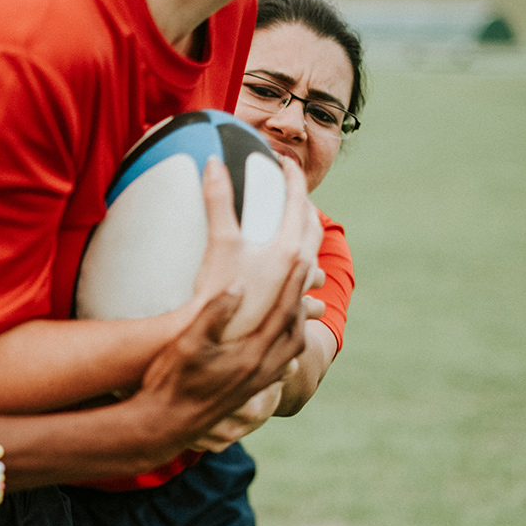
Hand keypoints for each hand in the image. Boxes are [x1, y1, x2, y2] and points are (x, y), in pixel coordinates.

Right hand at [136, 253, 310, 450]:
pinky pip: (280, 364)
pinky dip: (285, 343)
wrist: (165, 425)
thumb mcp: (188, 343)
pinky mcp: (249, 392)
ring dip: (296, 326)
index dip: (294, 285)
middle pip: (297, 334)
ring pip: (291, 352)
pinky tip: (273, 337)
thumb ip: (215, 314)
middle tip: (302, 282)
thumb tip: (239, 286)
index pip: (283, 314)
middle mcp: (262, 372)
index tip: (302, 261)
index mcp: (251, 357)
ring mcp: (257, 385)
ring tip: (292, 305)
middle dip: (302, 305)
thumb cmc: (172, 382)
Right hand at [220, 156, 321, 339]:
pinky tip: (283, 293)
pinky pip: (301, 304)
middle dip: (303, 208)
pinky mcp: (287, 330)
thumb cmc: (212, 305)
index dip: (292, 178)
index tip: (284, 163)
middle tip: (289, 194)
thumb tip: (214, 162)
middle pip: (312, 233)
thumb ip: (218, 203)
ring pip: (313, 272)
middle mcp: (300, 278)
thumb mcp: (216, 249)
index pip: (299, 204)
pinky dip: (296, 289)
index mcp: (288, 254)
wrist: (213, 362)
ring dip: (305, 250)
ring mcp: (296, 305)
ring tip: (292, 241)